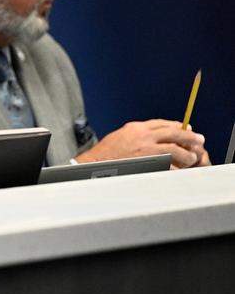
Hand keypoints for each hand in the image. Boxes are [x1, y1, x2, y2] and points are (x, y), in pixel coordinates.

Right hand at [75, 119, 208, 168]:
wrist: (95, 165)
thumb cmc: (105, 153)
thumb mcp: (121, 136)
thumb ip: (138, 134)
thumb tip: (155, 135)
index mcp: (137, 128)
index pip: (163, 123)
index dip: (178, 126)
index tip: (186, 129)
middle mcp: (143, 136)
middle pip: (174, 133)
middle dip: (189, 137)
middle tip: (199, 140)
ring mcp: (146, 150)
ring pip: (175, 149)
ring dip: (186, 154)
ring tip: (191, 158)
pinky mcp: (148, 164)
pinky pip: (169, 165)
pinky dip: (177, 168)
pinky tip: (180, 170)